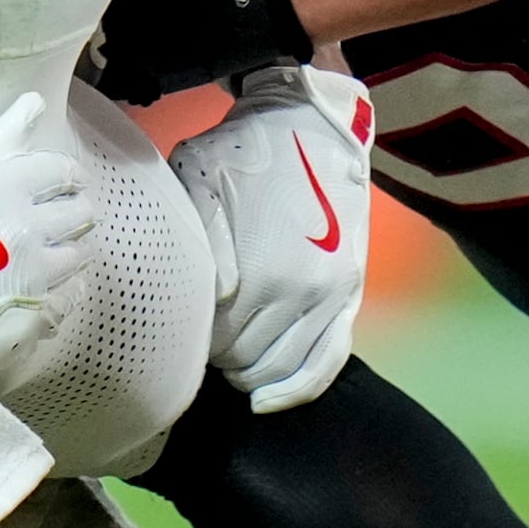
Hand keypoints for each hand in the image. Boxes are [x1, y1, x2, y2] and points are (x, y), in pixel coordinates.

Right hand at [0, 94, 97, 385]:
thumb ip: (0, 143)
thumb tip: (35, 101)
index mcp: (6, 189)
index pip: (61, 170)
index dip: (63, 175)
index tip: (62, 180)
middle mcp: (30, 227)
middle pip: (80, 211)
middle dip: (72, 211)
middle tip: (57, 217)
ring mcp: (38, 271)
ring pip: (80, 253)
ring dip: (70, 249)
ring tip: (48, 253)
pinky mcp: (40, 309)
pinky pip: (71, 293)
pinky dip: (63, 288)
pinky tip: (44, 288)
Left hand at [171, 61, 371, 411]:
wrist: (311, 125)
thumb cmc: (243, 153)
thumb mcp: (199, 187)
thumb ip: (198, 251)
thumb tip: (195, 306)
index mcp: (253, 272)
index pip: (210, 339)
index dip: (190, 338)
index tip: (180, 326)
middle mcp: (294, 293)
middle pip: (241, 358)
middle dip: (216, 354)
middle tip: (201, 337)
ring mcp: (327, 297)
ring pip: (278, 368)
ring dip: (249, 373)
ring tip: (227, 358)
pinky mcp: (348, 294)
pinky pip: (326, 364)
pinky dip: (295, 391)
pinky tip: (265, 401)